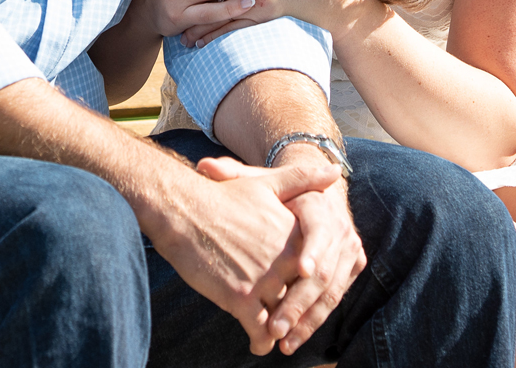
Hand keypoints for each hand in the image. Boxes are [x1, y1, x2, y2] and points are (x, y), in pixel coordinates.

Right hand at [148, 155, 343, 354]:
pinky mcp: (242, 298)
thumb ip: (303, 178)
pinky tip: (258, 344)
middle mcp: (284, 258)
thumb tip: (334, 170)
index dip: (306, 283)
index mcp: (294, 233)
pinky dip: (262, 341)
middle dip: (297, 311)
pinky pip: (262, 331)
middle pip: (300, 294)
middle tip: (292, 324)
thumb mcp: (265, 183)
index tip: (303, 291)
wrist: (181, 210)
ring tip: (277, 336)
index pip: (313, 268)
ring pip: (284, 316)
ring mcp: (264, 280)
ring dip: (282, 330)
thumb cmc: (219, 197)